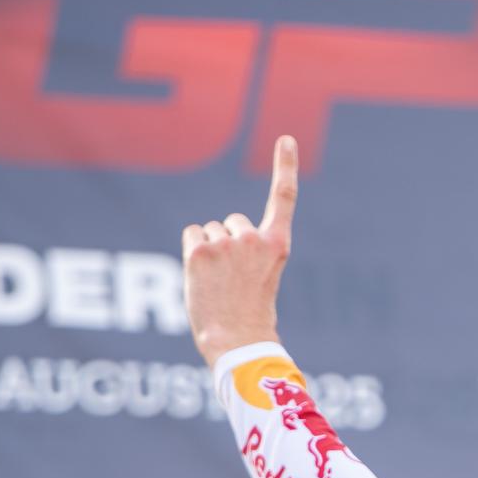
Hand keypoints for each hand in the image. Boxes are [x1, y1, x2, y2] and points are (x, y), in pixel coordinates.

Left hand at [183, 134, 299, 367]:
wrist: (237, 339)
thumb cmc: (249, 313)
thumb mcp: (261, 276)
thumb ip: (248, 249)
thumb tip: (207, 232)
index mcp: (277, 244)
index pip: (284, 197)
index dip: (285, 165)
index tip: (286, 138)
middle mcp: (254, 238)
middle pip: (232, 221)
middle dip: (227, 242)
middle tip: (232, 277)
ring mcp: (227, 243)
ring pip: (210, 230)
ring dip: (209, 250)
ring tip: (218, 282)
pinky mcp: (200, 250)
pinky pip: (192, 235)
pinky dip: (193, 251)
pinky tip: (202, 275)